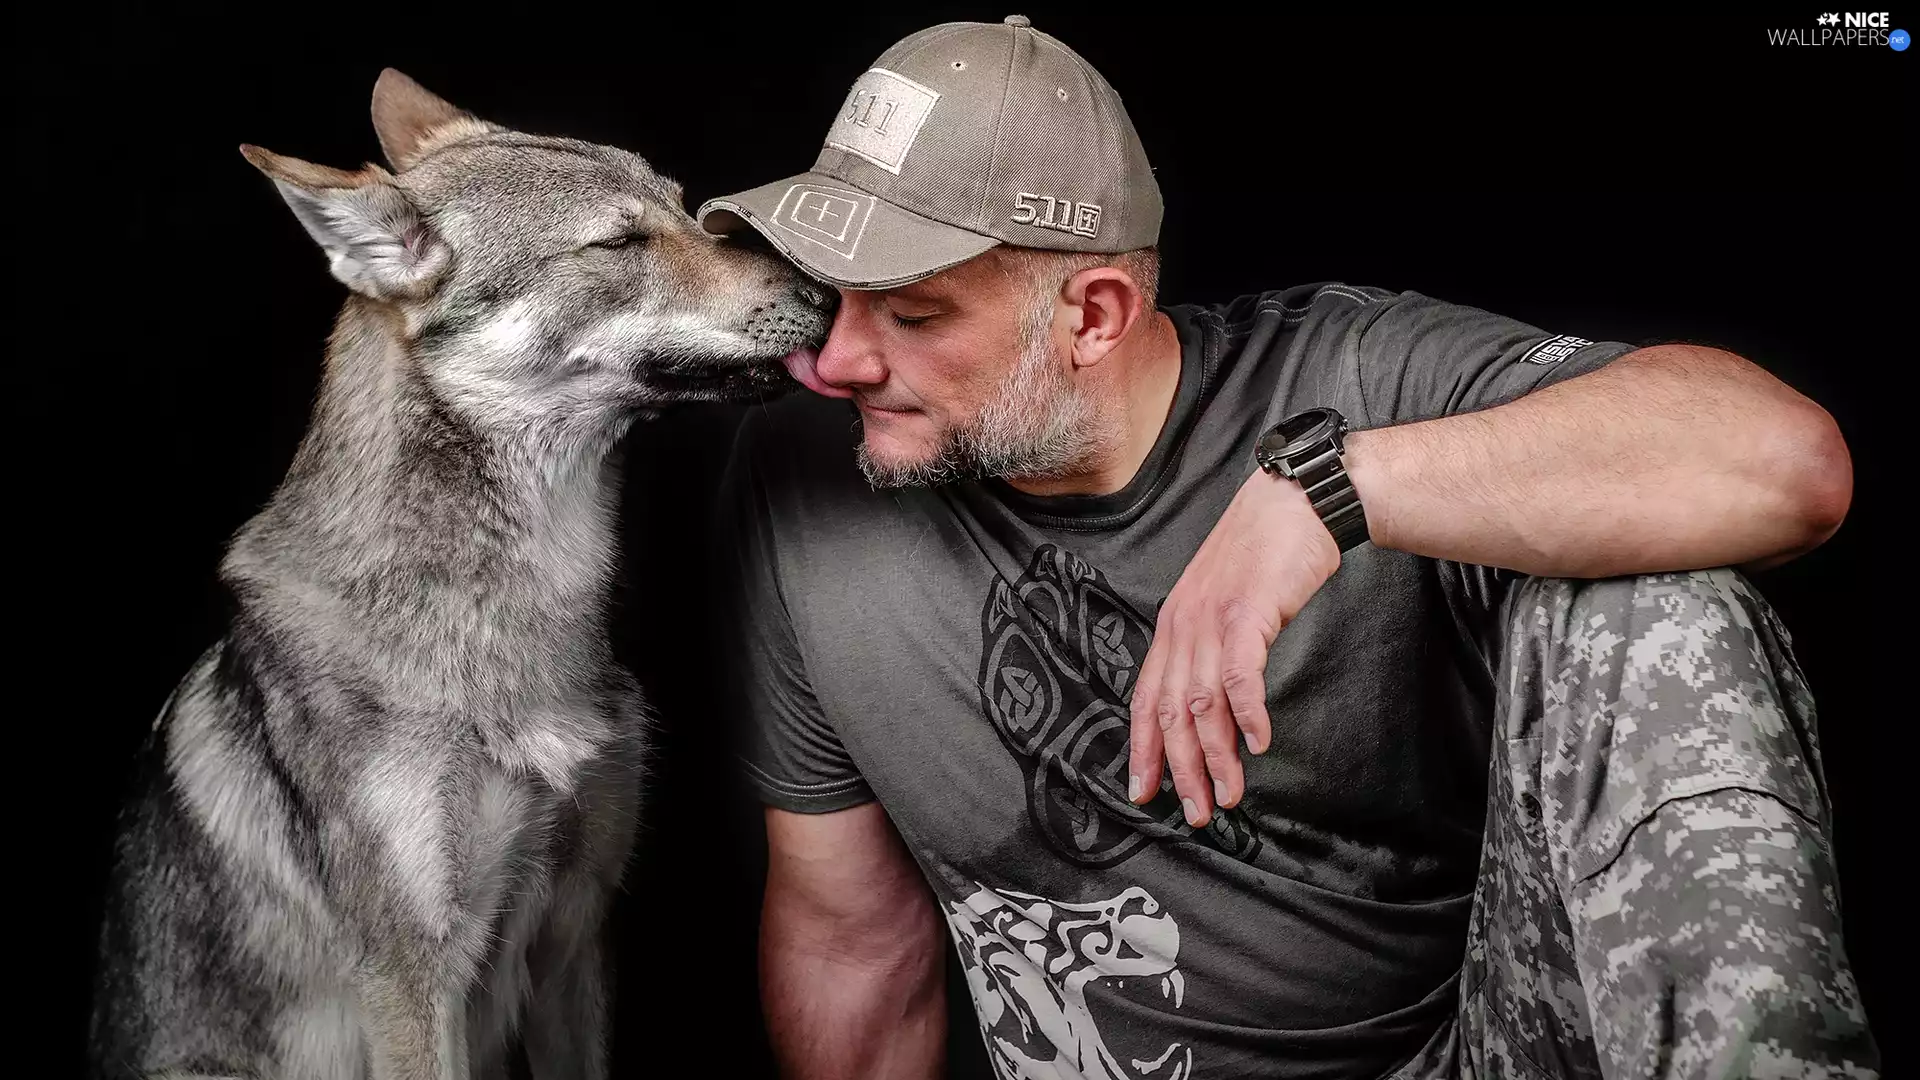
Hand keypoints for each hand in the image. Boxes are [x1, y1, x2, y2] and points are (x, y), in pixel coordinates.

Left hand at [1127, 468, 1342, 825]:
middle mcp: (1182, 625)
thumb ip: (1214, 651)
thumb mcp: (1225, 604)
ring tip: (1230, 795)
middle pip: (1171, 712)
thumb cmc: (1264, 555)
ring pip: (1202, 704)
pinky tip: (1259, 743)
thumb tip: (1219, 709)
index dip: (1142, 748)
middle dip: (1180, 769)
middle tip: (1196, 812)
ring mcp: (1212, 619)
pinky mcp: (1247, 612)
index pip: (1146, 698)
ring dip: (1217, 757)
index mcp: (1172, 626)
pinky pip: (1239, 676)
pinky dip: (1248, 714)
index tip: (1144, 792)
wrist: (1294, 502)